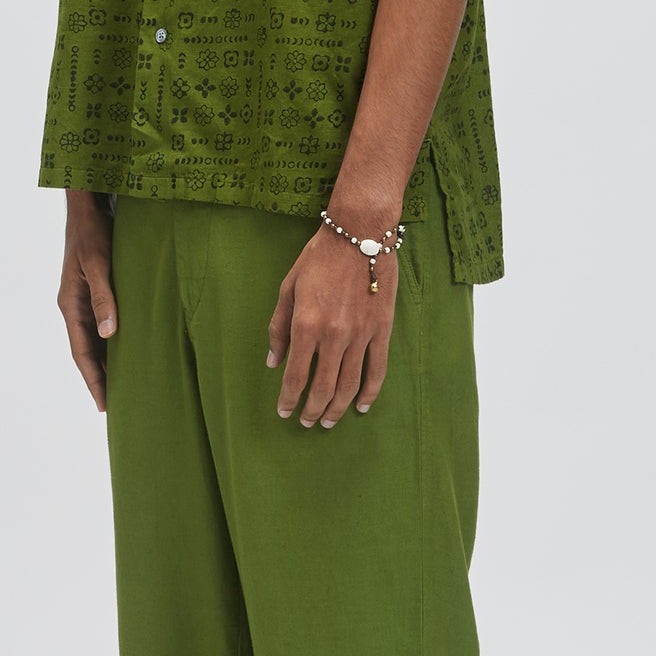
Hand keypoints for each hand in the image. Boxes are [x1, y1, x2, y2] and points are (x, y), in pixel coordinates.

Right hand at [57, 191, 117, 412]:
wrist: (88, 204)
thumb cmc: (92, 231)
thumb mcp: (98, 263)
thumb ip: (103, 297)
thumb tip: (109, 334)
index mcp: (70, 304)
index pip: (81, 351)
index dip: (93, 379)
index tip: (104, 404)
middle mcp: (74, 305)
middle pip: (87, 349)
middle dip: (100, 377)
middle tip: (117, 404)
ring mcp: (84, 297)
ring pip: (95, 338)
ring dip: (107, 360)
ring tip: (125, 383)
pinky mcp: (95, 288)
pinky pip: (103, 322)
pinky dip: (113, 339)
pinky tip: (128, 347)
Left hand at [266, 224, 398, 427]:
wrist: (360, 233)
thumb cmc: (319, 257)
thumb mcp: (288, 288)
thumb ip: (279, 327)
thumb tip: (273, 361)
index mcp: (306, 325)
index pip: (296, 375)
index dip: (289, 399)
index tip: (284, 412)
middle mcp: (334, 335)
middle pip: (323, 388)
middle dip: (312, 410)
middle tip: (306, 422)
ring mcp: (361, 334)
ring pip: (349, 385)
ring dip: (337, 408)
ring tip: (328, 421)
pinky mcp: (382, 329)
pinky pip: (377, 369)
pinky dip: (370, 392)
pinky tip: (362, 406)